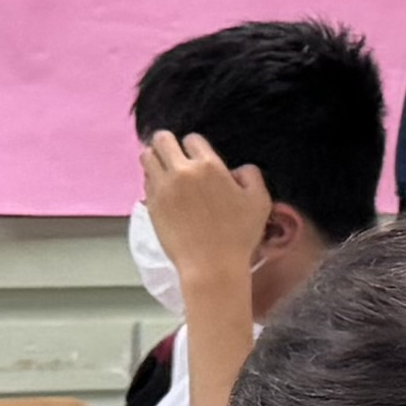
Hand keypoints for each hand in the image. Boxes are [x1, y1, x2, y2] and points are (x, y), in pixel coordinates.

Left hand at [139, 129, 271, 311]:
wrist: (211, 266)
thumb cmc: (239, 235)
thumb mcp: (260, 201)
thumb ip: (251, 176)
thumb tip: (237, 170)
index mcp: (209, 166)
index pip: (192, 139)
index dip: (196, 147)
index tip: (200, 159)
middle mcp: (181, 171)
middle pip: (162, 139)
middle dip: (168, 144)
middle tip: (175, 156)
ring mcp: (162, 188)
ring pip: (147, 156)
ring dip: (155, 159)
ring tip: (165, 170)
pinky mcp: (151, 204)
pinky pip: (145, 181)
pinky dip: (152, 180)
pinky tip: (164, 190)